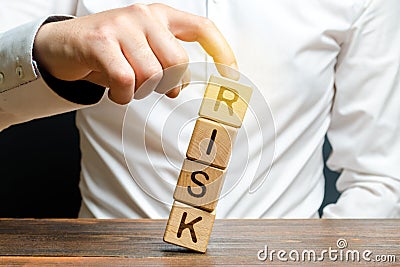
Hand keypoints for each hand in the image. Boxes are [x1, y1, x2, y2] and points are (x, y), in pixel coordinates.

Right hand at [33, 3, 237, 103]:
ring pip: (152, 75)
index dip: (222, 52)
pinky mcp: (100, 42)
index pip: (202, 29)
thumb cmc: (109, 50)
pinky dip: (123, 96)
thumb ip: (167, 62)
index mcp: (160, 16)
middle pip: (178, 63)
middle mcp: (144, 16)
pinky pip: (127, 81)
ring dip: (141, 92)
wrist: (65, 44)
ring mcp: (122, 26)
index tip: (232, 76)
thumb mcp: (143, 50)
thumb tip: (183, 86)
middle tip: (155, 88)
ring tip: (127, 86)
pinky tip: (116, 91)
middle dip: (168, 85)